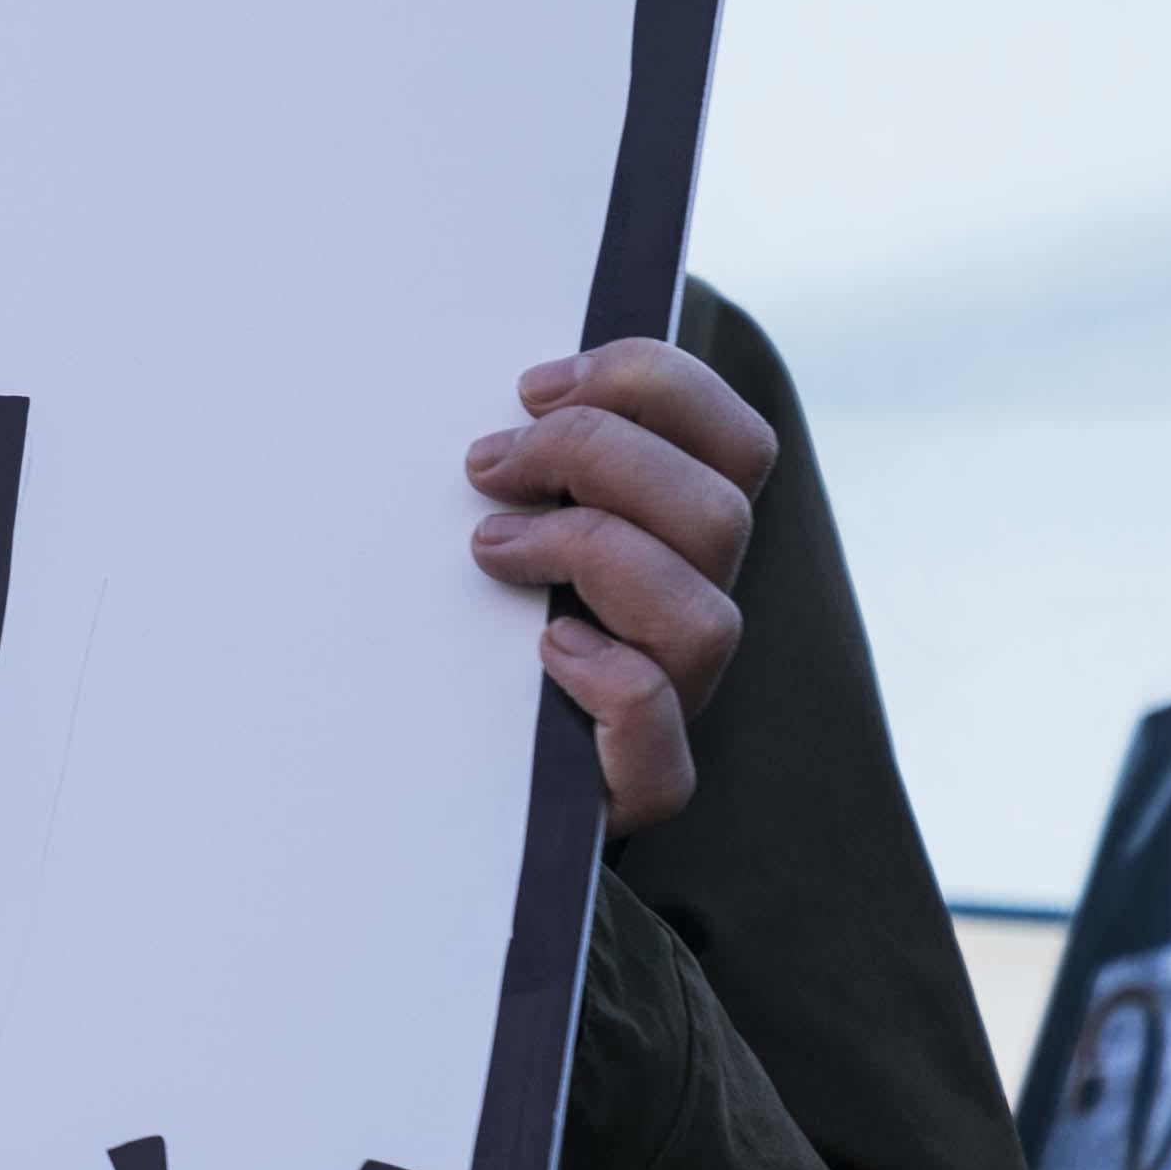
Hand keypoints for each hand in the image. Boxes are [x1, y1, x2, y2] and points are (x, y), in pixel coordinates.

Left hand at [466, 337, 771, 834]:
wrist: (436, 782)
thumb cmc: (454, 631)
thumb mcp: (491, 524)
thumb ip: (518, 463)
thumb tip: (501, 391)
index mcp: (680, 540)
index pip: (733, 441)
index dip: (652, 387)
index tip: (532, 386)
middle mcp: (692, 614)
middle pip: (720, 513)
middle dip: (597, 458)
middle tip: (485, 464)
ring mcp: (676, 702)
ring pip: (706, 618)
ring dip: (592, 554)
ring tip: (490, 548)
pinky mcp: (636, 784)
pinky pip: (661, 741)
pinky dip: (610, 681)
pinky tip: (543, 649)